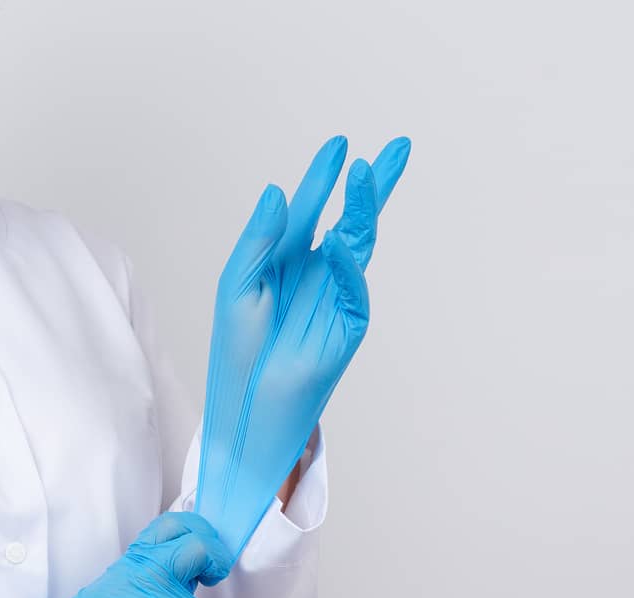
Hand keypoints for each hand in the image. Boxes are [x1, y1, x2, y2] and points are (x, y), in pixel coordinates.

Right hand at [31, 512, 232, 597]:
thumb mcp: (112, 591)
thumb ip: (149, 580)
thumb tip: (188, 575)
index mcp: (131, 567)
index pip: (172, 527)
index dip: (199, 531)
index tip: (206, 548)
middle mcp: (143, 580)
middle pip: (199, 551)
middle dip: (216, 560)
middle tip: (213, 573)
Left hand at [197, 134, 411, 561]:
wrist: (243, 415)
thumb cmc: (235, 356)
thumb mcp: (236, 288)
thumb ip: (257, 242)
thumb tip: (278, 191)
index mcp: (285, 265)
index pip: (309, 212)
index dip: (322, 179)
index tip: (339, 145)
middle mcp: (315, 278)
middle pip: (349, 221)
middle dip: (372, 186)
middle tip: (398, 148)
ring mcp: (335, 301)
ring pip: (358, 248)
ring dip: (365, 211)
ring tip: (370, 173)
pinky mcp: (346, 329)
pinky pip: (353, 291)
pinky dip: (349, 266)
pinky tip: (343, 239)